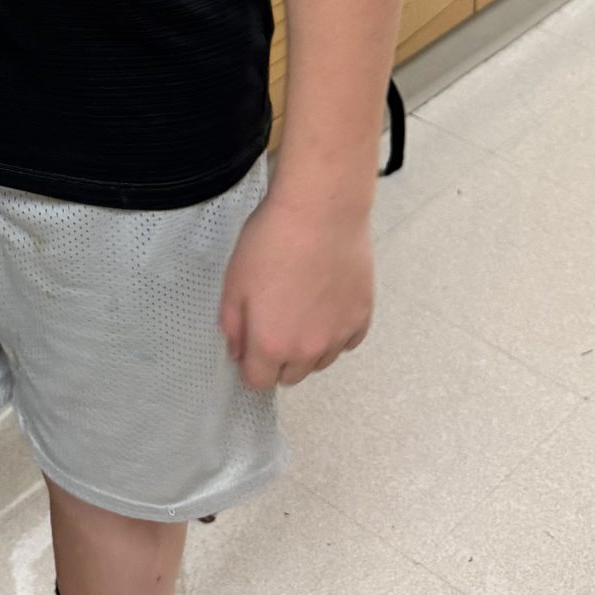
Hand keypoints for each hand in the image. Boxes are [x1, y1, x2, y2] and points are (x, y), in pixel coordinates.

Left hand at [217, 189, 371, 390]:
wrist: (320, 212)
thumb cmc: (272, 241)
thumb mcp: (233, 281)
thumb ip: (232, 325)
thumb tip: (237, 351)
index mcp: (271, 345)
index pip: (259, 382)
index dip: (250, 365)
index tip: (249, 343)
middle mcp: (308, 350)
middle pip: (291, 376)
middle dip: (278, 358)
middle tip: (275, 319)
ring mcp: (339, 336)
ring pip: (321, 361)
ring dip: (309, 347)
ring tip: (302, 307)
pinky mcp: (363, 317)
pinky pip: (347, 341)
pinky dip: (336, 331)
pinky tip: (327, 302)